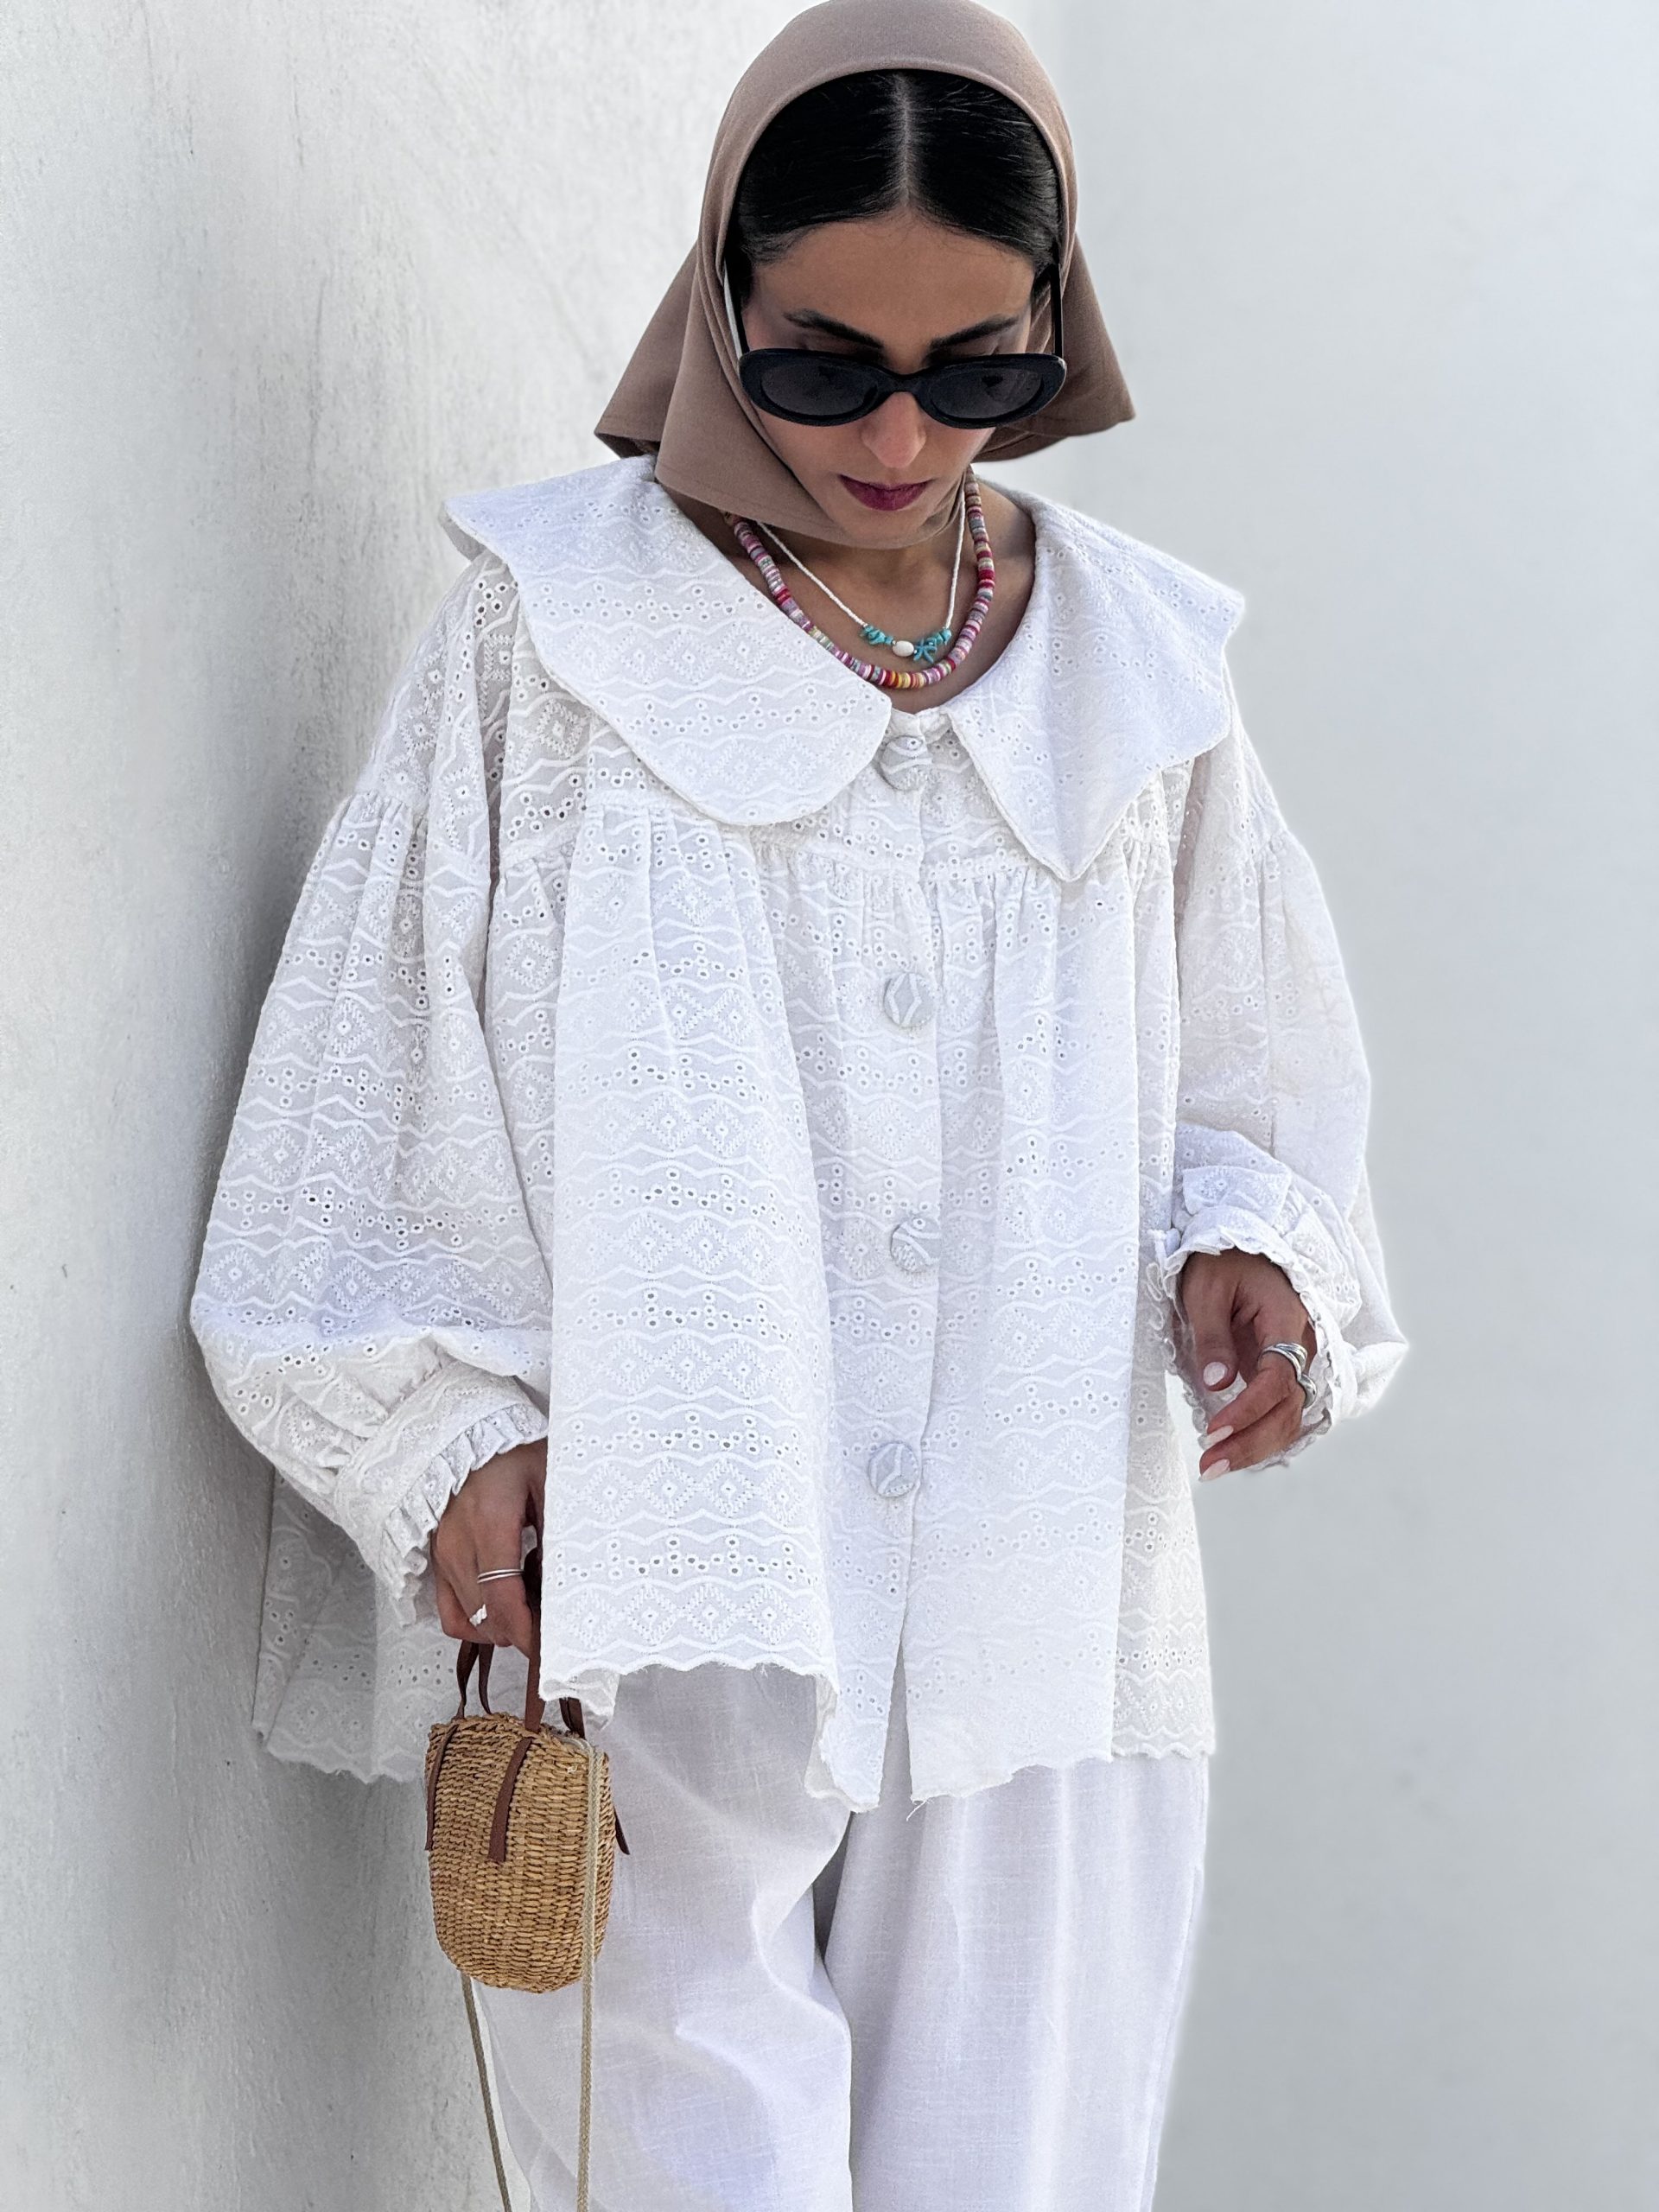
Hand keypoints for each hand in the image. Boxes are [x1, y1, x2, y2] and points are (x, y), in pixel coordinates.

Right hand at [432, 1440, 545, 1655]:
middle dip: (517, 1632)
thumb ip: (557, 1529)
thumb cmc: (513, 1455)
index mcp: (491, 1523)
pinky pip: (448, 1611)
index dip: (523, 1629)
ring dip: (498, 1628)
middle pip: (485, 1615)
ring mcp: (444, 1553)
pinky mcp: (437, 1558)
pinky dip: (472, 1623)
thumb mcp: (549, 1482)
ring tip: (528, 1618)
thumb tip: (570, 1578)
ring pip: (466, 1618)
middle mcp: (460, 1543)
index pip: (502, 1596)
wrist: (468, 1434)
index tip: (546, 1642)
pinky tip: (499, 1615)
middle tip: (549, 1627)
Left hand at [1177, 1250, 1315, 1480]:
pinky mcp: (1282, 1370)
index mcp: (1286, 1321)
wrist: (1240, 1247)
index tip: (1213, 1431)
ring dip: (1255, 1447)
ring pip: (1289, 1416)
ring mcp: (1295, 1360)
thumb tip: (1217, 1385)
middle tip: (1209, 1466)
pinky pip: (1280, 1410)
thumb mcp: (1205, 1291)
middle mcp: (1300, 1346)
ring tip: (1213, 1468)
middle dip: (1251, 1442)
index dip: (1248, 1410)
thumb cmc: (1221, 1262)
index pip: (1277, 1378)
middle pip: (1288, 1408)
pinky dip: (1261, 1436)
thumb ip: (1213, 1338)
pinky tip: (1234, 1454)